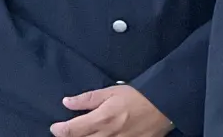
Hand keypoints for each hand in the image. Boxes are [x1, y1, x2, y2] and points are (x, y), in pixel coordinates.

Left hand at [51, 86, 172, 136]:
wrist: (166, 105)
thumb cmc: (139, 96)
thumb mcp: (113, 91)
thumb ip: (88, 98)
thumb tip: (66, 102)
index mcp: (102, 118)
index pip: (71, 130)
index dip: (59, 130)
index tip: (56, 127)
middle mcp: (107, 135)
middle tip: (70, 132)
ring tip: (85, 134)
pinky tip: (101, 136)